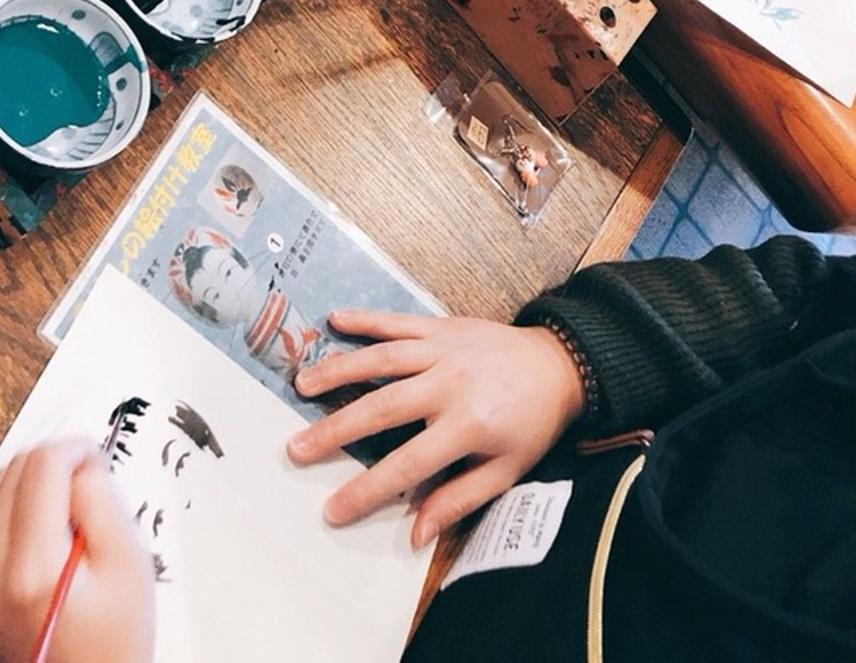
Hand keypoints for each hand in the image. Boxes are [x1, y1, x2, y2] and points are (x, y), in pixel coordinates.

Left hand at [0, 441, 154, 662]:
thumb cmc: (112, 641)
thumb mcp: (129, 564)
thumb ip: (102, 499)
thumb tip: (79, 459)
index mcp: (32, 569)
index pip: (41, 466)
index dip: (74, 448)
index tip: (96, 457)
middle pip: (14, 470)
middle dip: (54, 464)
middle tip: (88, 487)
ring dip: (33, 484)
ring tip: (69, 515)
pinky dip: (14, 510)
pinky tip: (44, 532)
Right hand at [286, 311, 585, 549]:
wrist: (559, 364)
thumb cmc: (531, 424)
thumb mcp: (505, 471)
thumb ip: (458, 500)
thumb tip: (415, 535)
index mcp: (467, 425)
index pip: (407, 464)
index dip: (368, 489)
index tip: (332, 509)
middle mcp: (450, 383)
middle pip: (383, 408)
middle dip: (335, 430)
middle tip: (296, 448)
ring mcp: (443, 349)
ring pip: (382, 359)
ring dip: (339, 370)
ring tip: (301, 384)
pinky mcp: (442, 325)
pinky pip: (398, 321)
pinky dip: (366, 319)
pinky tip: (335, 318)